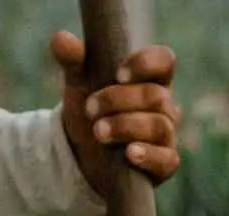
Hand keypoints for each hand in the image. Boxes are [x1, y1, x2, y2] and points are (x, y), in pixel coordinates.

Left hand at [51, 32, 181, 199]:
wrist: (84, 156)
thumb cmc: (91, 113)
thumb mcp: (80, 85)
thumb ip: (73, 61)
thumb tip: (60, 38)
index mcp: (151, 80)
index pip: (164, 61)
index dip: (145, 64)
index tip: (118, 74)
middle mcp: (165, 106)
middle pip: (155, 96)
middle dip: (119, 101)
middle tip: (90, 109)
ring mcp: (167, 136)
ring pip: (159, 126)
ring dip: (126, 126)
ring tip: (98, 131)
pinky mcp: (164, 164)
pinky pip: (167, 159)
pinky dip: (149, 155)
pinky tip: (130, 153)